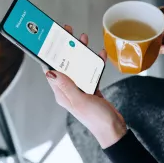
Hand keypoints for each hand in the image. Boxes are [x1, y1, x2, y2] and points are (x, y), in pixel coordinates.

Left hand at [44, 25, 125, 148]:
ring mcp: (79, 88)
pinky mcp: (91, 88)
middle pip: (64, 64)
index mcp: (61, 92)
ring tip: (83, 39)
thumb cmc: (96, 119)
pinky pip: (90, 71)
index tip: (50, 39)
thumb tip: (50, 72)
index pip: (50, 69)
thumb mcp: (80, 100)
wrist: (113, 129)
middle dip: (66, 48)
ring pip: (77, 65)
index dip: (49, 54)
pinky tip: (99, 54)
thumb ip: (67, 86)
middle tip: (68, 32)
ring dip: (80, 52)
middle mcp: (68, 89)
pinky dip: (94, 62)